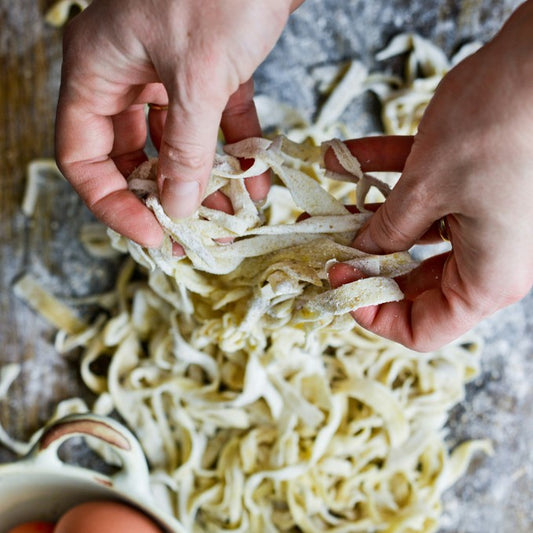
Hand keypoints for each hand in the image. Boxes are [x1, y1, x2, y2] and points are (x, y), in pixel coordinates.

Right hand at [55, 0, 302, 246]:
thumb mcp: (199, 74)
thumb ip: (187, 147)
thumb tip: (178, 205)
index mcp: (99, 70)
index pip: (84, 156)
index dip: (112, 202)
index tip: (152, 235)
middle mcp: (129, 74)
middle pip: (132, 155)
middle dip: (161, 197)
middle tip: (191, 234)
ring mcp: (172, 72)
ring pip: (178, 144)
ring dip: (203, 181)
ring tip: (230, 215)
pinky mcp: (214, 69)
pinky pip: (218, 123)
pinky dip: (235, 152)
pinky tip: (256, 180)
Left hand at [327, 1, 532, 350]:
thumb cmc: (499, 129)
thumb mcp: (427, 189)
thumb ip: (389, 230)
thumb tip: (357, 254)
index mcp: (487, 279)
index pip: (425, 329)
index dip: (376, 316)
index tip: (340, 284)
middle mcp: (486, 257)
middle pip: (413, 283)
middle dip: (362, 264)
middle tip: (322, 248)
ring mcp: (479, 220)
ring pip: (411, 235)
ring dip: (365, 219)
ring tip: (320, 207)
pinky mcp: (469, 186)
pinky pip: (421, 192)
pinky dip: (383, 178)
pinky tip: (341, 158)